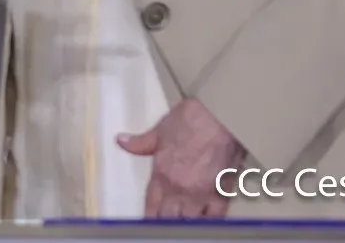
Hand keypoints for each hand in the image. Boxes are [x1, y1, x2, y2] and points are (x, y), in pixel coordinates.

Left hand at [117, 97, 245, 217]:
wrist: (220, 116)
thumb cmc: (190, 119)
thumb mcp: (160, 130)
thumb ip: (140, 143)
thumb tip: (121, 142)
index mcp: (162, 175)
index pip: (151, 207)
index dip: (149, 218)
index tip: (148, 225)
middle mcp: (179, 189)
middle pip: (169, 219)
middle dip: (166, 224)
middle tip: (165, 228)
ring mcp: (202, 195)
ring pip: (190, 223)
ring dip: (185, 225)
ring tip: (182, 226)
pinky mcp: (223, 194)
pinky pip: (215, 219)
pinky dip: (209, 224)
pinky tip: (205, 226)